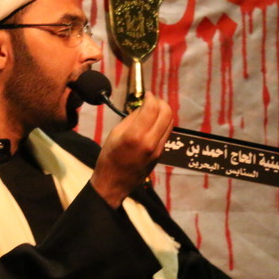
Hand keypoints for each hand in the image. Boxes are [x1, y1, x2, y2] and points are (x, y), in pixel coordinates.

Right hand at [90, 92, 172, 208]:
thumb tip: (144, 106)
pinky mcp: (160, 154)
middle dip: (161, 103)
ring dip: (164, 112)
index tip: (147, 94)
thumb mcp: (115, 133)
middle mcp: (150, 142)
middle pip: (166, 113)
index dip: (151, 98)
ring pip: (170, 123)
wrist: (114, 183)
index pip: (151, 109)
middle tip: (153, 100)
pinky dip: (162, 123)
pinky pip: (166, 133)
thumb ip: (132, 119)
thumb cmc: (109, 157)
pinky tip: (153, 123)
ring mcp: (158, 149)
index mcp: (135, 136)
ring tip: (154, 110)